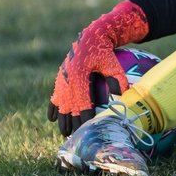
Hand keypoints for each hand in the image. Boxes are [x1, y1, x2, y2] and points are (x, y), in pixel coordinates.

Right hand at [48, 0, 148, 136]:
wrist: (91, 36)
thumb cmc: (106, 51)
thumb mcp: (112, 62)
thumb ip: (117, 77)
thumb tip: (123, 94)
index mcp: (80, 76)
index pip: (83, 102)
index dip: (84, 117)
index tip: (87, 130)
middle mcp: (68, 78)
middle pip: (69, 106)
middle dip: (71, 123)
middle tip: (75, 138)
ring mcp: (62, 78)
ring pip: (60, 103)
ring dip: (61, 119)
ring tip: (64, 133)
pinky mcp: (60, 77)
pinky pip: (54, 95)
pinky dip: (53, 107)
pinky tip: (52, 119)